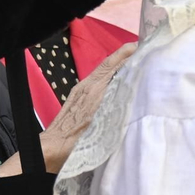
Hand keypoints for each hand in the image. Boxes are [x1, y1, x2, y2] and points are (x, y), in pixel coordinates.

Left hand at [0, 42, 133, 176]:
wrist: (52, 147)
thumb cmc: (76, 141)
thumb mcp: (102, 125)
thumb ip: (116, 106)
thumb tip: (132, 92)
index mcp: (93, 90)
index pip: (111, 65)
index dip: (125, 54)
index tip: (140, 47)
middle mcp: (86, 86)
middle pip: (108, 65)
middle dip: (125, 56)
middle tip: (142, 51)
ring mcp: (81, 91)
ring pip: (103, 72)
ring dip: (118, 65)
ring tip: (135, 63)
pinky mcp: (78, 97)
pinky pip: (98, 80)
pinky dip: (111, 76)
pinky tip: (119, 81)